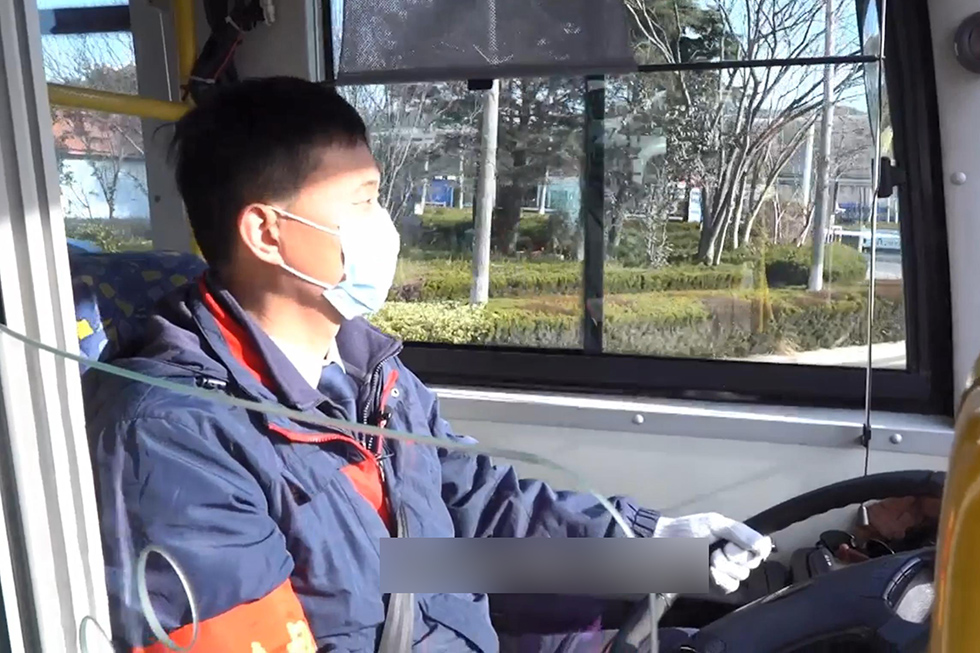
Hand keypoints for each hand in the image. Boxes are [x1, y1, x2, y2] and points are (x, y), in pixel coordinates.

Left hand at [652, 512, 772, 593]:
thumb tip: (762, 545)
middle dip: (734, 556)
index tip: (734, 545)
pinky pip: (730, 587)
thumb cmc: (686, 530)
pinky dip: (720, 579)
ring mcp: (725, 570)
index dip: (754, 549)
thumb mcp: (714, 524)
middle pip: (752, 562)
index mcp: (735, 537)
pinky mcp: (715, 585)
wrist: (662, 545)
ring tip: (708, 559)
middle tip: (716, 550)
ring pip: (741, 575)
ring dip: (724, 567)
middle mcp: (733, 554)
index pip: (761, 547)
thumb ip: (740, 532)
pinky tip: (708, 572)